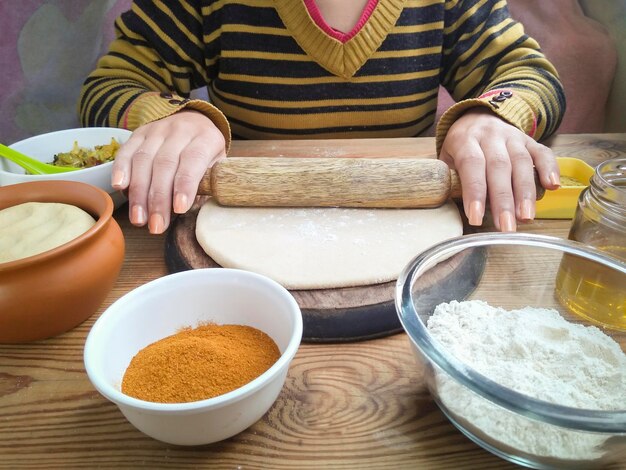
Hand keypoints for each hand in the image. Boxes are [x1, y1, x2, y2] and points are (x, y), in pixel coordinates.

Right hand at [111, 110, 225, 233]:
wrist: (193, 121)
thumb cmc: (206, 152)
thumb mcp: (217, 165)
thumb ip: (207, 184)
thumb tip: (191, 210)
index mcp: (205, 138)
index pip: (193, 160)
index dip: (185, 185)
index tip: (179, 209)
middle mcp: (180, 130)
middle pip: (165, 164)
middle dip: (158, 199)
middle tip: (156, 225)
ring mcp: (157, 130)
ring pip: (143, 160)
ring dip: (139, 193)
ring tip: (139, 219)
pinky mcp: (138, 133)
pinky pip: (126, 151)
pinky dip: (120, 170)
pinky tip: (119, 188)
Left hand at [439, 107, 559, 230]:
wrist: (476, 117)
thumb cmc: (460, 148)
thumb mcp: (446, 159)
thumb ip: (450, 179)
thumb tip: (454, 207)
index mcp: (466, 140)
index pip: (471, 165)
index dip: (475, 192)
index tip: (476, 218)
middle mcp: (491, 136)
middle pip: (499, 167)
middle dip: (503, 200)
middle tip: (506, 226)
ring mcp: (512, 136)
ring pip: (522, 162)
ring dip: (525, 192)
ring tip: (526, 217)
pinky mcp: (530, 140)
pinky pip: (543, 152)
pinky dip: (550, 168)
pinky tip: (553, 187)